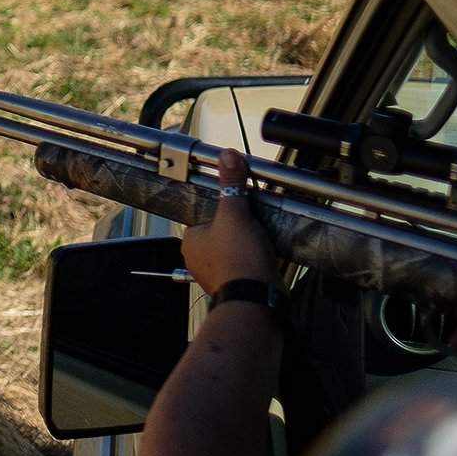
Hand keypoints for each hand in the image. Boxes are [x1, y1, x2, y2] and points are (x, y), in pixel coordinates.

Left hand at [182, 151, 277, 295]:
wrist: (257, 299)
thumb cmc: (238, 260)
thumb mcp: (235, 214)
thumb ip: (232, 184)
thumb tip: (227, 156)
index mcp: (191, 239)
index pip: (203, 213)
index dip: (223, 207)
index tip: (238, 203)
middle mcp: (199, 258)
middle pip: (220, 231)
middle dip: (238, 226)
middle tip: (254, 220)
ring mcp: (217, 272)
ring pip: (233, 247)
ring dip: (248, 241)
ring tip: (261, 236)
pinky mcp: (236, 283)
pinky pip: (245, 263)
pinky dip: (254, 257)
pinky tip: (265, 252)